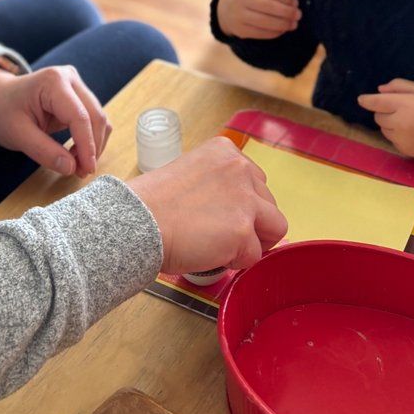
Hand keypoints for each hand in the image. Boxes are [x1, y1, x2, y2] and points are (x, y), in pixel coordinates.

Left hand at [0, 64, 110, 177]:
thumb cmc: (3, 111)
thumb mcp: (17, 134)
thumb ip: (43, 151)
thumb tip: (71, 168)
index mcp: (53, 82)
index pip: (79, 116)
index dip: (86, 146)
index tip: (86, 170)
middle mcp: (70, 78)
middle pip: (95, 116)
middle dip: (92, 147)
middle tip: (82, 173)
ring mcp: (76, 85)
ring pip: (98, 118)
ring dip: (93, 144)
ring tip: (77, 166)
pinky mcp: (78, 95)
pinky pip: (93, 119)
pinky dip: (90, 138)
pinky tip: (76, 154)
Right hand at [127, 137, 287, 274]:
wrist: (139, 221)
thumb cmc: (153, 204)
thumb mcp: (191, 173)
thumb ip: (218, 183)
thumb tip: (235, 208)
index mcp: (225, 151)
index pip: (255, 181)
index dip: (242, 204)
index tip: (221, 214)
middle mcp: (240, 168)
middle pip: (269, 203)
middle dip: (252, 222)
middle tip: (221, 234)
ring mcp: (245, 199)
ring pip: (275, 228)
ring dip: (253, 241)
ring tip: (222, 246)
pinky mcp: (243, 230)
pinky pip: (255, 256)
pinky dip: (237, 262)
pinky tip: (213, 255)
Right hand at [217, 0, 300, 39]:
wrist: (223, 8)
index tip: (295, 2)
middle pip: (268, 6)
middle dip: (286, 12)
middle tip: (298, 14)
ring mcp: (237, 16)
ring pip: (265, 22)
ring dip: (283, 24)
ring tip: (294, 24)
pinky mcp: (239, 30)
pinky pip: (261, 33)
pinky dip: (275, 33)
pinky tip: (283, 30)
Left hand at [357, 79, 413, 158]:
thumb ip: (398, 86)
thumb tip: (379, 90)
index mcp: (403, 105)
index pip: (376, 103)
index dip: (366, 100)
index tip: (361, 100)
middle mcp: (399, 123)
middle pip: (378, 117)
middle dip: (385, 112)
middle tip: (401, 110)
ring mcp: (401, 139)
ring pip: (384, 130)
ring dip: (390, 125)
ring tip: (408, 121)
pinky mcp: (404, 150)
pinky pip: (392, 141)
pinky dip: (397, 136)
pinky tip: (412, 132)